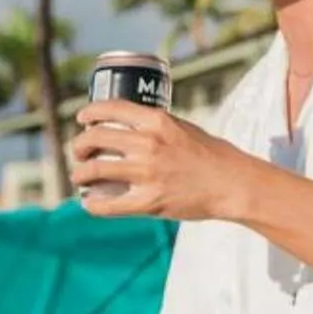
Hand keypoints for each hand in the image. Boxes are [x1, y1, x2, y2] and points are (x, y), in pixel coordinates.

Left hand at [68, 103, 255, 221]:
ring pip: (94, 170)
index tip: (82, 118)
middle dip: (79, 145)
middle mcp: (148, 144)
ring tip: (80, 177)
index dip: (89, 112)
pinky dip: (92, 205)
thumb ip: (157, 126)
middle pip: (96, 138)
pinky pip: (107, 205)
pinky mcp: (148, 202)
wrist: (233, 184)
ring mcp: (147, 174)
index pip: (111, 108)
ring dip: (80, 174)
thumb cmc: (213, 156)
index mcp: (158, 121)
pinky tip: (89, 203)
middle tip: (79, 152)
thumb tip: (130, 127)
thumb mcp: (184, 128)